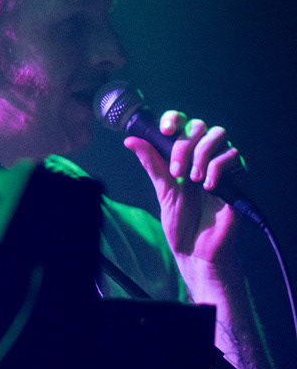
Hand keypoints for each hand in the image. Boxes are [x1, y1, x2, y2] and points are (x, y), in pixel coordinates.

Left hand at [124, 111, 244, 270]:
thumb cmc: (180, 221)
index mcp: (184, 155)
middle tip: (176, 172)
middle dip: (184, 144)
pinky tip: (208, 187)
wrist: (197, 249)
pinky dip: (217, 168)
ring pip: (219, 134)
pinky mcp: (238, 176)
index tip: (165, 130)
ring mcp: (222, 164)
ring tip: (193, 180)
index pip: (182, 123)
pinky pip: (232, 156)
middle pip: (199, 125)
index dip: (174, 118)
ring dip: (202, 154)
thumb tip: (130, 140)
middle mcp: (204, 155)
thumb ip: (151, 163)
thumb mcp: (162, 189)